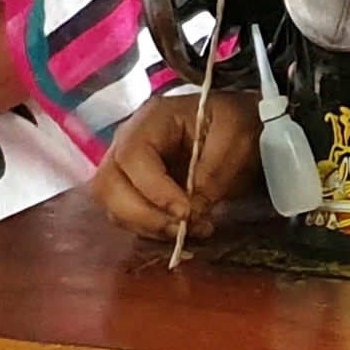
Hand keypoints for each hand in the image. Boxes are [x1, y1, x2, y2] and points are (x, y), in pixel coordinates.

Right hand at [88, 91, 259, 240]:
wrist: (241, 130)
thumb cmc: (237, 125)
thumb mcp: (235, 140)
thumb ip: (212, 174)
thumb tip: (190, 214)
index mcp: (152, 118)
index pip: (132, 156)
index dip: (153, 190)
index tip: (186, 213)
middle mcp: (129, 140)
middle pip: (108, 184)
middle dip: (144, 215)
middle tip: (183, 229)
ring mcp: (127, 166)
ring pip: (113, 206)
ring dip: (148, 227)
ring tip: (190, 231)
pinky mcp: (134, 189)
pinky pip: (128, 217)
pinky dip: (152, 230)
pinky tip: (183, 231)